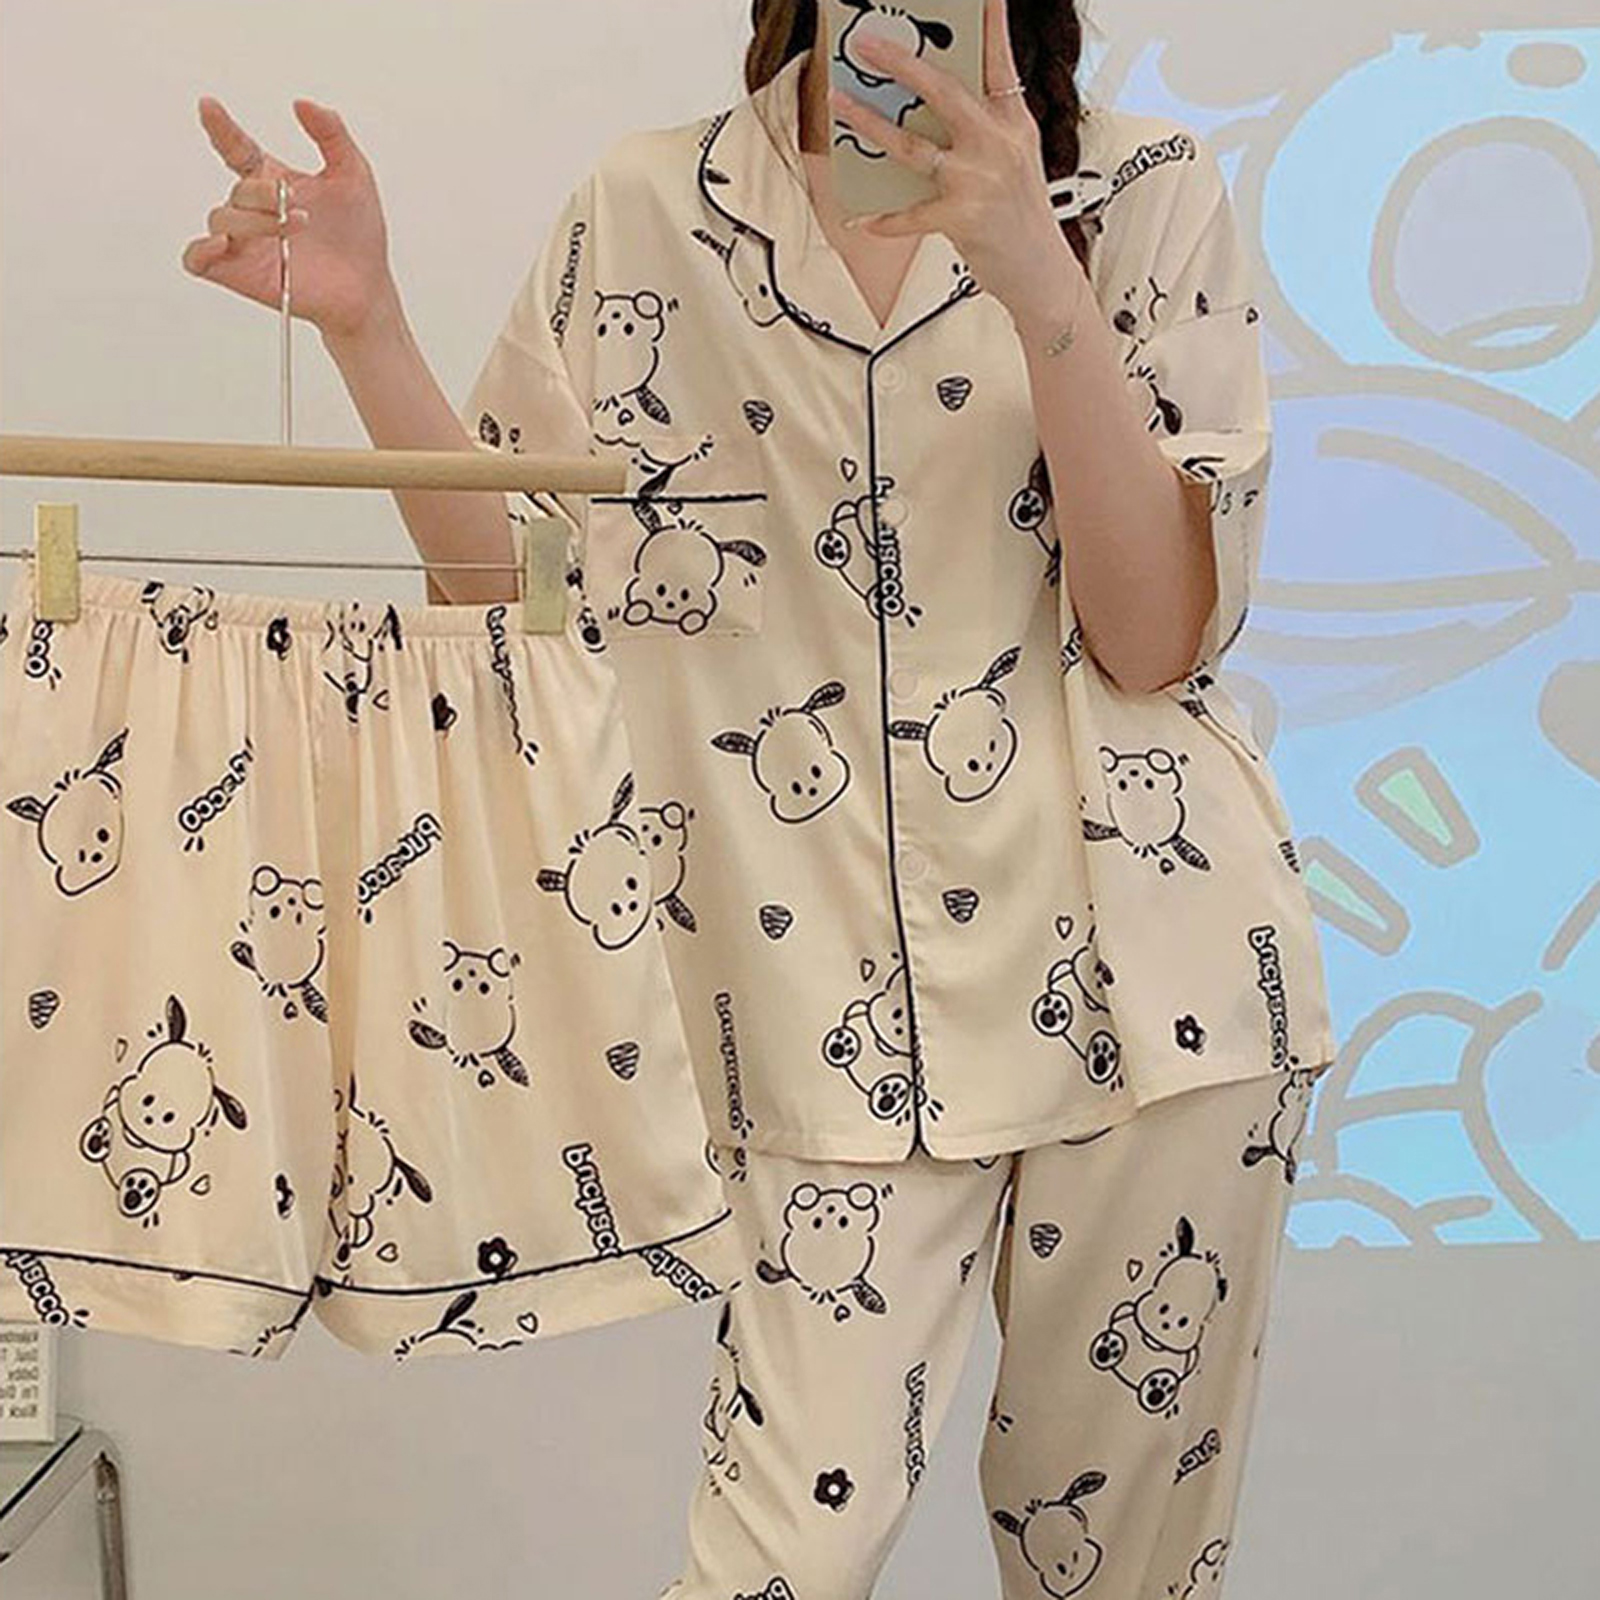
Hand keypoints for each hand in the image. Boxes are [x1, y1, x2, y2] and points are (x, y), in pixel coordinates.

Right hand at [182, 97, 400, 343]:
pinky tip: (222, 244)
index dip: (221, 127)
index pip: (237, 149)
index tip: (209, 106)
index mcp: (272, 182)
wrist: (366, 288)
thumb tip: (301, 103)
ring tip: (292, 230)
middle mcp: (253, 211)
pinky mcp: (238, 274)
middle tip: (298, 209)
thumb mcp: (354, 174)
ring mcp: (243, 243)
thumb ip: (331, 134)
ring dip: (253, 222)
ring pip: (221, 219)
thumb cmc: (359, 235)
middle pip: (238, 190)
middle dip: (263, 195)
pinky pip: (197, 260)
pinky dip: (201, 250)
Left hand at [827, 0, 1082, 322]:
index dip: (990, 24)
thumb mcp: (1014, 160)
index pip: (999, 62)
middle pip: (943, 92)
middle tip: (867, 44)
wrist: (1039, 271)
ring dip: (869, 123)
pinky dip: (884, 219)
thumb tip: (927, 107)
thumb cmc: (1021, 216)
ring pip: (912, 145)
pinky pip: (909, 214)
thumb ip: (983, 129)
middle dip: (901, 63)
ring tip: (839, 103)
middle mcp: (998, 145)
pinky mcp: (962, 218)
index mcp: (1014, 124)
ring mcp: (979, 180)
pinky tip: (861, 220)